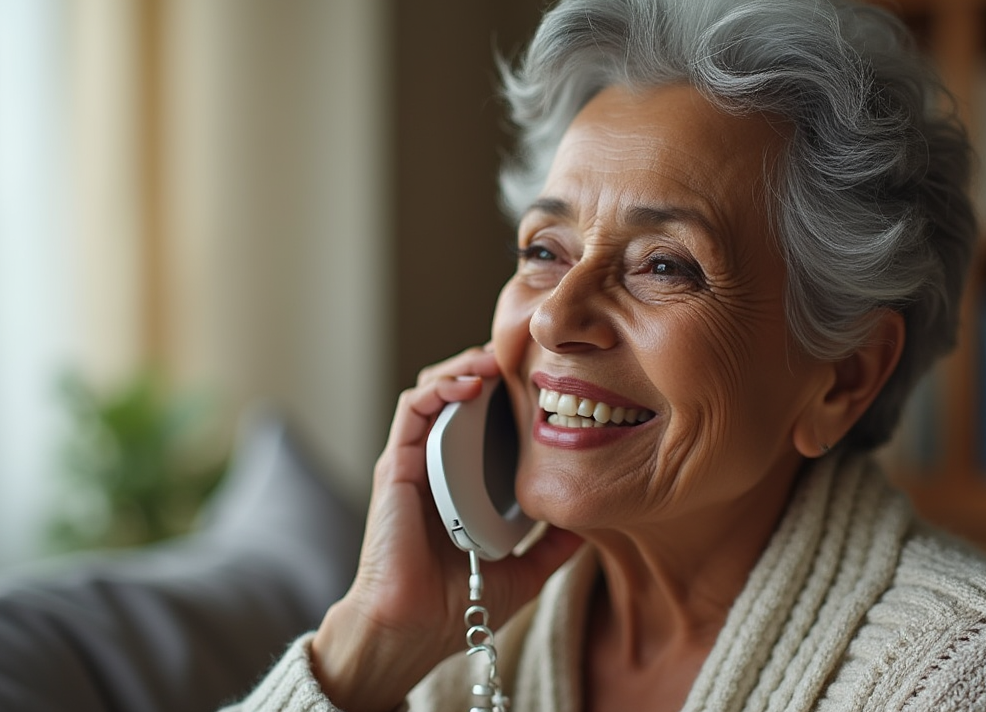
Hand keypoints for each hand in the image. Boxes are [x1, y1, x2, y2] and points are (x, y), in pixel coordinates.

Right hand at [310, 345, 581, 711]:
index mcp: (464, 484)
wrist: (411, 631)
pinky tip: (471, 382)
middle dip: (490, 366)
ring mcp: (414, 462)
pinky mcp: (395, 466)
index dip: (510, 393)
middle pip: (460, 394)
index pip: (485, 421)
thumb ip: (552, 547)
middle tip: (525, 354)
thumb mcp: (523, 571)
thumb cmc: (454, 607)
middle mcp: (437, 465)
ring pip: (434, 390)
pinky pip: (412, 410)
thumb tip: (590, 526)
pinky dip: (440, 387)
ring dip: (466, 365)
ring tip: (499, 357)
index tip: (545, 378)